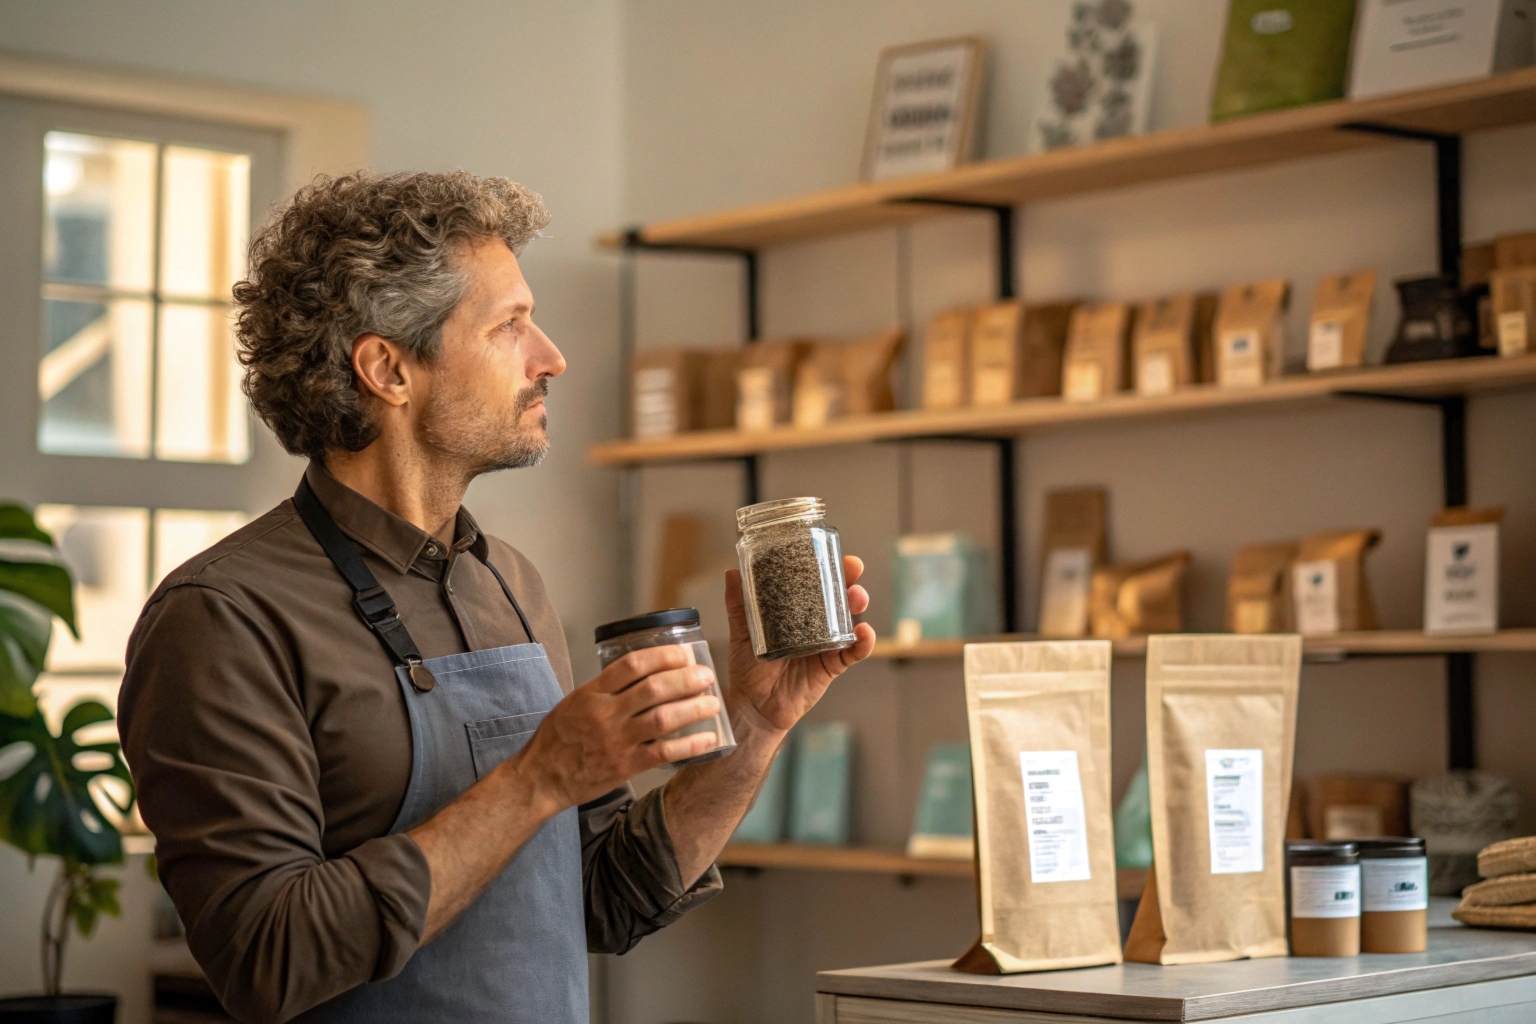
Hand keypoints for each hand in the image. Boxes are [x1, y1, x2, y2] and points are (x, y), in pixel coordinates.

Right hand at [513, 646, 720, 813]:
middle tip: (707, 676)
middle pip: (654, 688)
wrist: (541, 777)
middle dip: (687, 679)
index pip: (632, 664)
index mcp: (592, 692)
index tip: (684, 653)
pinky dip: (690, 745)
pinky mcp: (625, 766)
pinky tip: (708, 739)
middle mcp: (605, 713)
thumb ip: (605, 688)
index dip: (663, 655)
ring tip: (713, 703)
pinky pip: (664, 752)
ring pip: (664, 718)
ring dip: (694, 708)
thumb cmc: (557, 738)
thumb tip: (643, 673)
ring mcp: (616, 740)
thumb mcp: (575, 701)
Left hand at [723, 555, 874, 734]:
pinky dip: (863, 643)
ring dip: (857, 606)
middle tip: (853, 569)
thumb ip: (739, 605)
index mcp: (795, 612)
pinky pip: (852, 653)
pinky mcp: (831, 667)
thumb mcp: (742, 633)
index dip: (827, 568)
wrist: (753, 707)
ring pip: (848, 621)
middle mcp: (814, 625)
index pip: (815, 584)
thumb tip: (731, 572)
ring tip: (857, 597)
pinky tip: (864, 633)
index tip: (834, 554)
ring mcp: (825, 645)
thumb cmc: (748, 669)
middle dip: (849, 581)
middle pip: (838, 598)